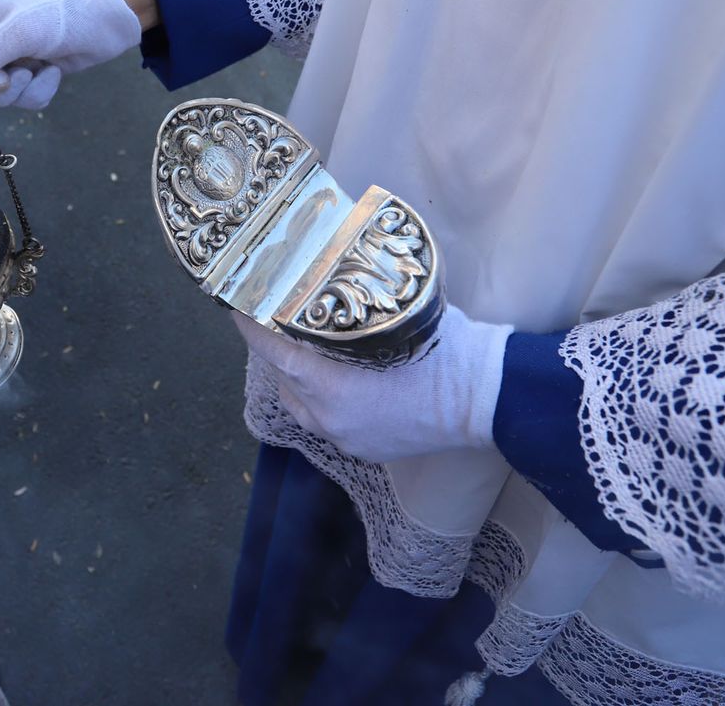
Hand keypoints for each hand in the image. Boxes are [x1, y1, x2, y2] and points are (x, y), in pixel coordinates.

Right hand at [0, 0, 142, 108]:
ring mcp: (9, 52)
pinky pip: (19, 97)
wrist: (114, 16)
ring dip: (16, 89)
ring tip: (38, 70)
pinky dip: (37, 91)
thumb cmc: (65, 7)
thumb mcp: (20, 29)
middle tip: (10, 77)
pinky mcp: (30, 70)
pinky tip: (54, 71)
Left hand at [241, 305, 511, 462]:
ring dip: (300, 379)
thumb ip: (357, 307)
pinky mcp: (361, 450)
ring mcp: (343, 436)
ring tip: (313, 352)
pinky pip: (327, 422)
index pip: (271, 350)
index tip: (237, 304)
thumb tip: (333, 274)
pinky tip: (344, 383)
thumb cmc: (445, 348)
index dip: (251, 326)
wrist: (487, 398)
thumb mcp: (398, 315)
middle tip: (283, 319)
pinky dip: (326, 402)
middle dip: (280, 349)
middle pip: (283, 377)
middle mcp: (327, 414)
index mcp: (329, 381)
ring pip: (301, 403)